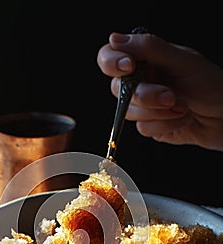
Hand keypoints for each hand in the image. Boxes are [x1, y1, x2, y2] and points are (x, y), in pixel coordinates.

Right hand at [97, 32, 222, 150]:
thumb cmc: (209, 84)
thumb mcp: (182, 60)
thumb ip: (149, 48)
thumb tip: (116, 39)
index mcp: (145, 60)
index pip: (110, 57)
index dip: (111, 62)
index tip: (129, 66)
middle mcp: (140, 82)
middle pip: (118, 90)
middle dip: (146, 96)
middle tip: (170, 96)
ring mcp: (144, 106)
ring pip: (130, 113)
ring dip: (160, 112)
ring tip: (183, 106)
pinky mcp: (150, 127)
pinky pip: (144, 129)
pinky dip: (166, 124)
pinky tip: (183, 118)